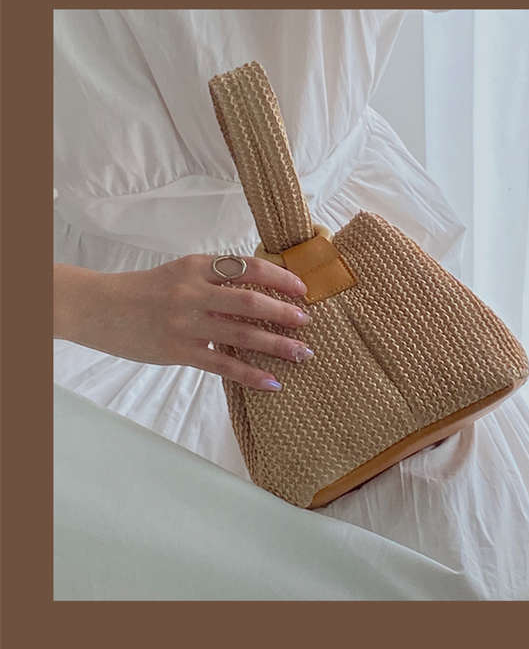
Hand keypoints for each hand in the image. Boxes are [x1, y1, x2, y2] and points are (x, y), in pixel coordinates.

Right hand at [54, 255, 312, 390]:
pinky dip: (250, 375)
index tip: (302, 289)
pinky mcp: (179, 351)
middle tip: (307, 321)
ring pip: (241, 334)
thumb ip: (214, 281)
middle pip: (250, 301)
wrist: (100, 308)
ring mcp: (187, 323)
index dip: (279, 277)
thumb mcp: (180, 274)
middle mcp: (194, 292)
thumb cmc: (145, 291)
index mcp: (197, 266)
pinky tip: (272, 382)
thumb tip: (259, 295)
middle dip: (284, 312)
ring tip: (302, 354)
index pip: (247, 267)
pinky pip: (223, 366)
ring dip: (276, 345)